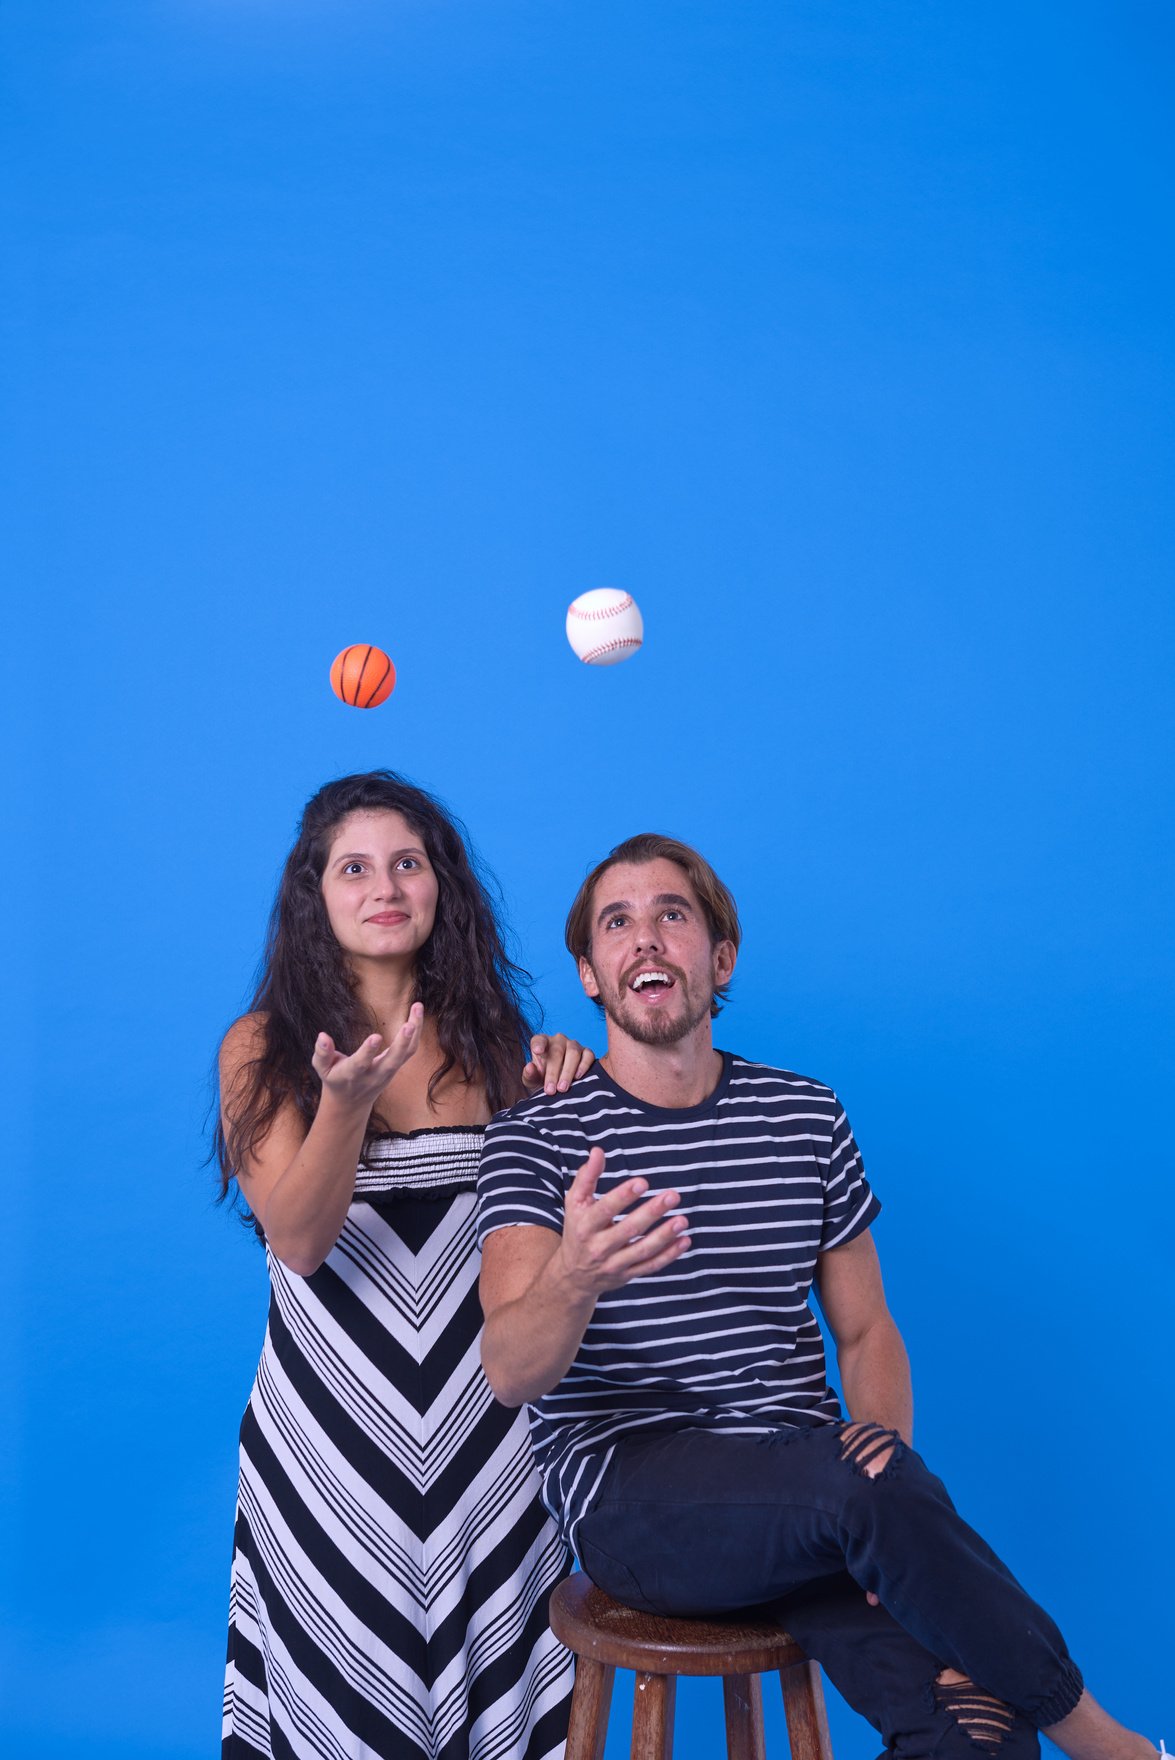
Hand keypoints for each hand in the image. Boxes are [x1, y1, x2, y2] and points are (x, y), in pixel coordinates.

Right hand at [312, 1003, 423, 1112]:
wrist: (351, 1102)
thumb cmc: (335, 1080)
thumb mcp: (322, 1069)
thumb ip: (322, 1053)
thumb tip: (322, 1036)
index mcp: (353, 1074)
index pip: (361, 1063)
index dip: (368, 1051)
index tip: (376, 1036)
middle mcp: (374, 1074)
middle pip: (392, 1062)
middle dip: (401, 1044)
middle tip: (409, 1025)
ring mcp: (388, 1071)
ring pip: (406, 1054)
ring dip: (414, 1032)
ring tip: (417, 1007)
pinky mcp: (396, 1066)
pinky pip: (410, 1050)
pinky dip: (416, 1033)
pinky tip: (417, 1014)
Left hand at [522, 1033, 594, 1096]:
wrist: (558, 1087)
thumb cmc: (542, 1080)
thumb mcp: (532, 1081)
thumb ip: (529, 1074)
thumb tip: (529, 1067)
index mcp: (542, 1043)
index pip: (539, 1040)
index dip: (539, 1044)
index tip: (537, 1051)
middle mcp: (558, 1041)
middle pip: (557, 1051)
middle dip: (553, 1072)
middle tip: (550, 1090)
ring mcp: (573, 1045)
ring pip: (573, 1053)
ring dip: (568, 1071)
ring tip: (562, 1088)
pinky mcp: (587, 1052)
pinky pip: (588, 1055)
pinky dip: (584, 1066)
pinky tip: (578, 1077)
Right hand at [555, 1148, 689, 1297]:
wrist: (573, 1276)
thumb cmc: (577, 1229)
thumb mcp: (575, 1203)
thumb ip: (587, 1176)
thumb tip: (597, 1151)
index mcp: (585, 1225)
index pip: (604, 1210)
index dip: (623, 1196)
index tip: (643, 1182)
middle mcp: (599, 1247)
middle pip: (628, 1230)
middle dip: (651, 1212)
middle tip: (672, 1195)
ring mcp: (614, 1264)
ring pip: (642, 1250)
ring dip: (664, 1235)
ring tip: (682, 1219)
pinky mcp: (627, 1275)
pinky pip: (650, 1266)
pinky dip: (669, 1255)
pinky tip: (684, 1240)